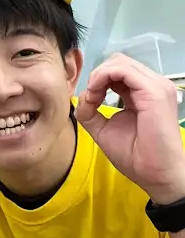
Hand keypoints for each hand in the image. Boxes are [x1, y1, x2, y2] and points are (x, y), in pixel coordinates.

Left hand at [75, 53, 184, 204]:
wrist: (155, 175)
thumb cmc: (135, 156)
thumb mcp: (104, 129)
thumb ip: (90, 112)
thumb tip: (81, 98)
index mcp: (141, 93)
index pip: (117, 71)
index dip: (97, 81)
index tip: (88, 102)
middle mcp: (151, 85)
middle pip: (117, 62)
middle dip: (97, 75)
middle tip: (91, 98)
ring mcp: (155, 86)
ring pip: (118, 62)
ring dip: (98, 77)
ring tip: (93, 98)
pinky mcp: (153, 92)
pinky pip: (122, 70)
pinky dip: (102, 78)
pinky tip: (96, 94)